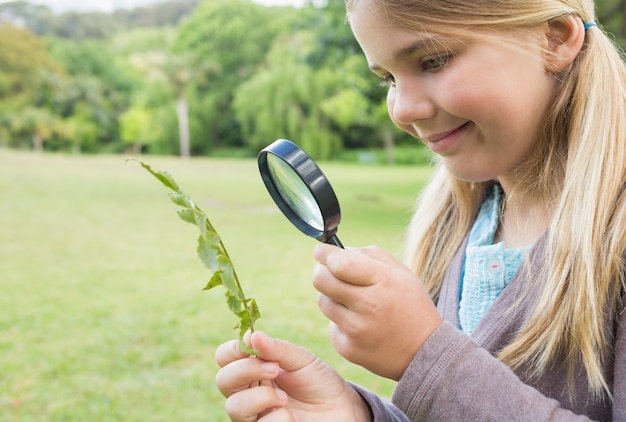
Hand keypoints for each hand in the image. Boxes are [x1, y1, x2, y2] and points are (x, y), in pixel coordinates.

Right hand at [215, 331, 371, 421]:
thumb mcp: (302, 360)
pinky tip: (292, 415)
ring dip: (261, 397)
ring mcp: (254, 414)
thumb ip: (277, 349)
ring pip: (234, 407)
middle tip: (275, 368)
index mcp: (253, 367)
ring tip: (284, 398)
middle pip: (223, 380)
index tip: (254, 344)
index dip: (233, 349)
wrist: (343, 409)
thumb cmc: (319, 382)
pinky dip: (278, 418)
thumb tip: (251, 336)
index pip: (225, 356)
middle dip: (246, 370)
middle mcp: (248, 391)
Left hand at [313, 244, 441, 380]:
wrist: (424, 353)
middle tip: (330, 272)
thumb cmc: (411, 306)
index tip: (321, 251)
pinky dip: (340, 321)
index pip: (340, 262)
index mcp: (383, 282)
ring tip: (354, 301)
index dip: (325, 253)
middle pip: (321, 280)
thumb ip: (370, 255)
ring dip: (332, 297)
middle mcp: (367, 306)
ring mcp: (355, 330)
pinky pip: (331, 324)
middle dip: (322, 271)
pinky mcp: (347, 348)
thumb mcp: (402, 273)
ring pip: (323, 301)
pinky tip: (360, 324)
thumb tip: (337, 251)